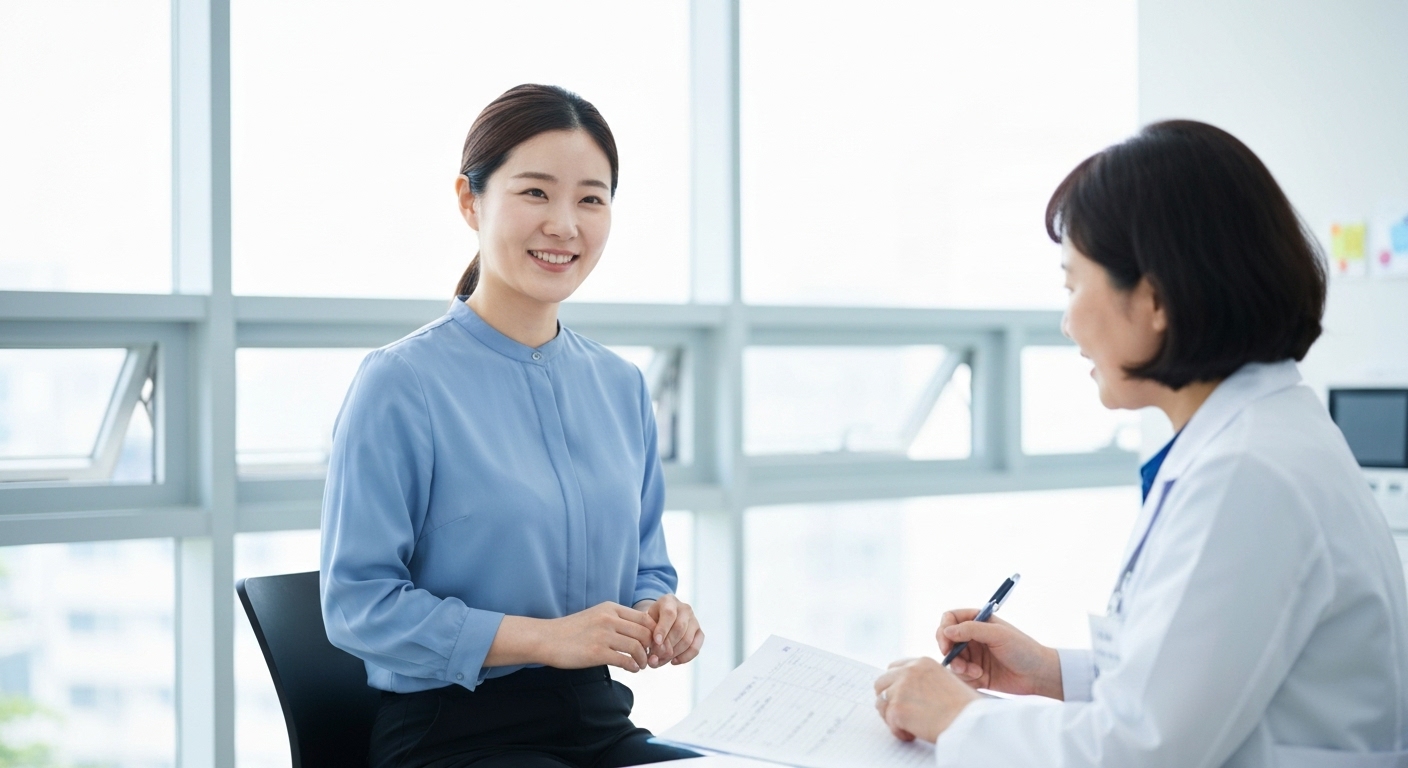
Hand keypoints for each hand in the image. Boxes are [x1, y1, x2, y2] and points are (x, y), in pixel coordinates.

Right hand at [532, 602, 656, 672]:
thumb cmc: (571, 630)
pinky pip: (625, 660)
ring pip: (638, 647)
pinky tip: (632, 669)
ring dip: (643, 659)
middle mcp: (609, 619)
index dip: (654, 633)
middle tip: (650, 656)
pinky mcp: (597, 652)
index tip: (652, 644)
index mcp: (610, 608)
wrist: (546, 639)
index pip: (644, 618)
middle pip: (645, 632)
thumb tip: (638, 633)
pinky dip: (633, 666)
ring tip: (641, 665)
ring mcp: (603, 635)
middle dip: (652, 647)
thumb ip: (615, 620)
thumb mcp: (595, 616)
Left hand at [634, 594, 703, 666]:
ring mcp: (694, 620)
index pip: (669, 614)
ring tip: (660, 660)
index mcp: (669, 601)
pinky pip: (696, 648)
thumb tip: (653, 659)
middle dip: (667, 646)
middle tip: (655, 657)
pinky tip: (673, 661)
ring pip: (687, 640)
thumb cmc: (651, 620)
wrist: (661, 618)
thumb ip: (648, 637)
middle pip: (679, 629)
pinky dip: (685, 657)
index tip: (656, 642)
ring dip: (673, 654)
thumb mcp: (646, 623)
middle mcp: (684, 608)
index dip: (663, 629)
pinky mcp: (700, 632)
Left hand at [874, 657, 978, 742]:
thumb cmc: (966, 707)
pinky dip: (899, 731)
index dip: (895, 684)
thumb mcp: (947, 680)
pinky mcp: (897, 708)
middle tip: (899, 712)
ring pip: (880, 703)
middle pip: (881, 683)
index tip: (900, 696)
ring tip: (908, 725)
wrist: (970, 722)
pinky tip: (912, 734)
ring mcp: (900, 689)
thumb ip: (927, 681)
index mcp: (922, 662)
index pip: (894, 668)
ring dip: (891, 716)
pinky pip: (888, 722)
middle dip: (888, 698)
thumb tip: (913, 692)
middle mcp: (908, 671)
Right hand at [937, 609, 1062, 698]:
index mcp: (978, 621)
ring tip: (975, 672)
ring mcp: (974, 655)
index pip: (950, 619)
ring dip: (959, 666)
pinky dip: (966, 676)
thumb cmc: (1023, 649)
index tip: (946, 644)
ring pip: (951, 659)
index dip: (944, 630)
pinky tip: (980, 677)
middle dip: (950, 652)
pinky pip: (960, 675)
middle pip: (946, 640)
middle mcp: (973, 637)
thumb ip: (971, 630)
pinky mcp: (975, 673)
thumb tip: (946, 631)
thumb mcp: (998, 634)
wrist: (1038, 675)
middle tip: (959, 663)